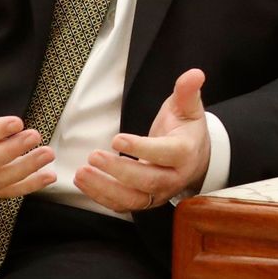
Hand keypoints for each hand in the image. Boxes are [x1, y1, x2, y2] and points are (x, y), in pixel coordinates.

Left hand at [75, 68, 211, 213]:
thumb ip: (188, 91)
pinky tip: (83, 182)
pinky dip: (101, 196)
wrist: (195, 158)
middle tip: (94, 156)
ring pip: (134, 199)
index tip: (116, 139)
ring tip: (81, 173)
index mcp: (185, 152)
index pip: (166, 153)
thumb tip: (195, 74)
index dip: (142, 148)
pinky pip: (123, 205)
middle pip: (148, 180)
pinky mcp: (145, 200)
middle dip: (119, 170)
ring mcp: (159, 192)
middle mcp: (174, 177)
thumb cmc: (186, 130)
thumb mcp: (188, 108)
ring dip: (105, 188)